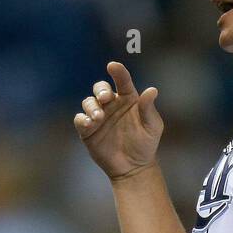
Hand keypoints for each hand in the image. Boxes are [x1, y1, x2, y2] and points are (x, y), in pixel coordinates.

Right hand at [72, 61, 163, 180]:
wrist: (133, 167)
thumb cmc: (146, 144)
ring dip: (91, 106)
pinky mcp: (87, 130)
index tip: (113, 66)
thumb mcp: (152, 126)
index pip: (122, 81)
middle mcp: (111, 105)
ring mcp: (98, 117)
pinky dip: (82, 119)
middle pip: (100, 88)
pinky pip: (79, 119)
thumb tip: (151, 90)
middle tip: (105, 98)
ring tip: (98, 117)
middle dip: (100, 90)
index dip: (118, 72)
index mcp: (128, 99)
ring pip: (88, 102)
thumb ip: (149, 108)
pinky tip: (89, 123)